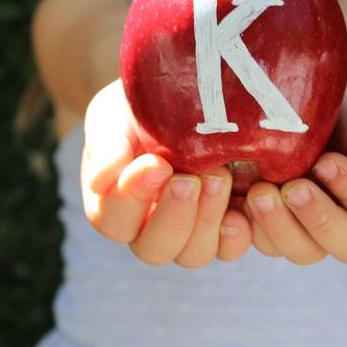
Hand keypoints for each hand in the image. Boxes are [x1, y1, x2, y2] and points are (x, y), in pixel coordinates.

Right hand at [81, 80, 251, 266]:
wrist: (184, 92)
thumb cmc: (141, 107)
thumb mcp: (115, 116)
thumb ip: (106, 147)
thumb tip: (100, 181)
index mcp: (116, 205)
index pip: (113, 221)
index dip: (132, 200)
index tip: (156, 164)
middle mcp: (150, 227)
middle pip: (154, 249)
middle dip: (173, 217)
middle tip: (189, 180)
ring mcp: (191, 231)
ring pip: (194, 254)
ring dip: (206, 220)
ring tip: (219, 177)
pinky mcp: (227, 225)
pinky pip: (231, 247)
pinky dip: (237, 231)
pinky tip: (246, 202)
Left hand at [243, 83, 346, 264]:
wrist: (291, 106)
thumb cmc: (331, 109)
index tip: (327, 161)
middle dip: (321, 219)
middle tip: (293, 187)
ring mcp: (310, 234)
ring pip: (304, 252)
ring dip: (281, 227)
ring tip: (259, 192)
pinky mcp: (273, 233)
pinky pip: (264, 245)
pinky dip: (249, 230)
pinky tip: (237, 206)